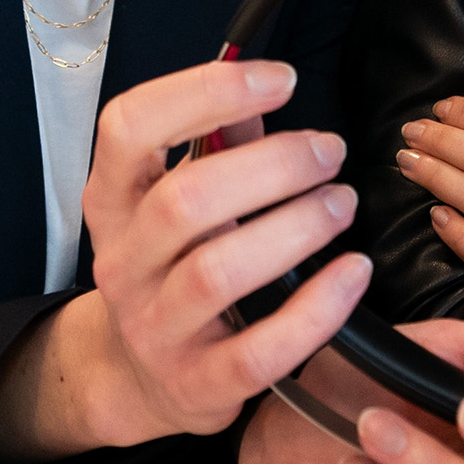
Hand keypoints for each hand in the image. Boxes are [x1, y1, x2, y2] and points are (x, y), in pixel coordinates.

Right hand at [0, 59, 367, 463]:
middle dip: (272, 165)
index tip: (280, 80)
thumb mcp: (174, 206)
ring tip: (342, 204)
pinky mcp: (198, 383)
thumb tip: (263, 95)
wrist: (142, 380)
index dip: (205, 91)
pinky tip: (352, 272)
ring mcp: (155, 327)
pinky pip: (259, 349)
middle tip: (329, 152)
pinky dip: (315, 308)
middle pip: (184, 199)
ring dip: (295, 227)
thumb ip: (218, 150)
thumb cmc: (171, 273)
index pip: (130, 127)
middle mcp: (122, 262)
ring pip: (217, 272)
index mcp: (111, 202)